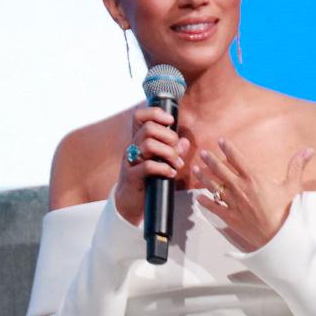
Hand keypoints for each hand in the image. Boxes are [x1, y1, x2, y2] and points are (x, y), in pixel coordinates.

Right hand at [114, 106, 188, 224]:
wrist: (131, 202)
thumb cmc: (148, 178)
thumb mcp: (162, 161)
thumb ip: (174, 150)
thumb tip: (185, 141)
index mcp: (139, 140)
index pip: (139, 116)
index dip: (155, 113)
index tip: (171, 121)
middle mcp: (133, 146)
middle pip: (149, 128)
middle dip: (170, 137)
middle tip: (177, 151)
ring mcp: (130, 161)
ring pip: (149, 144)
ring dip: (169, 153)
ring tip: (177, 164)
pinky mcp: (131, 176)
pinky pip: (148, 166)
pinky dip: (164, 168)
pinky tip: (170, 173)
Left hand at [194, 137, 315, 251]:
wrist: (277, 236)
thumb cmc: (286, 211)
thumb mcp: (293, 186)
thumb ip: (297, 166)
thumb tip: (308, 150)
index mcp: (254, 178)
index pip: (237, 159)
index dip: (228, 148)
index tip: (220, 141)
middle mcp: (240, 188)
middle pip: (221, 170)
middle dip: (210, 160)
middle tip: (203, 153)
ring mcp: (232, 203)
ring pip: (213, 186)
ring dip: (203, 177)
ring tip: (196, 169)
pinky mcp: (229, 217)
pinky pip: (213, 207)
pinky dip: (205, 202)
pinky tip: (199, 198)